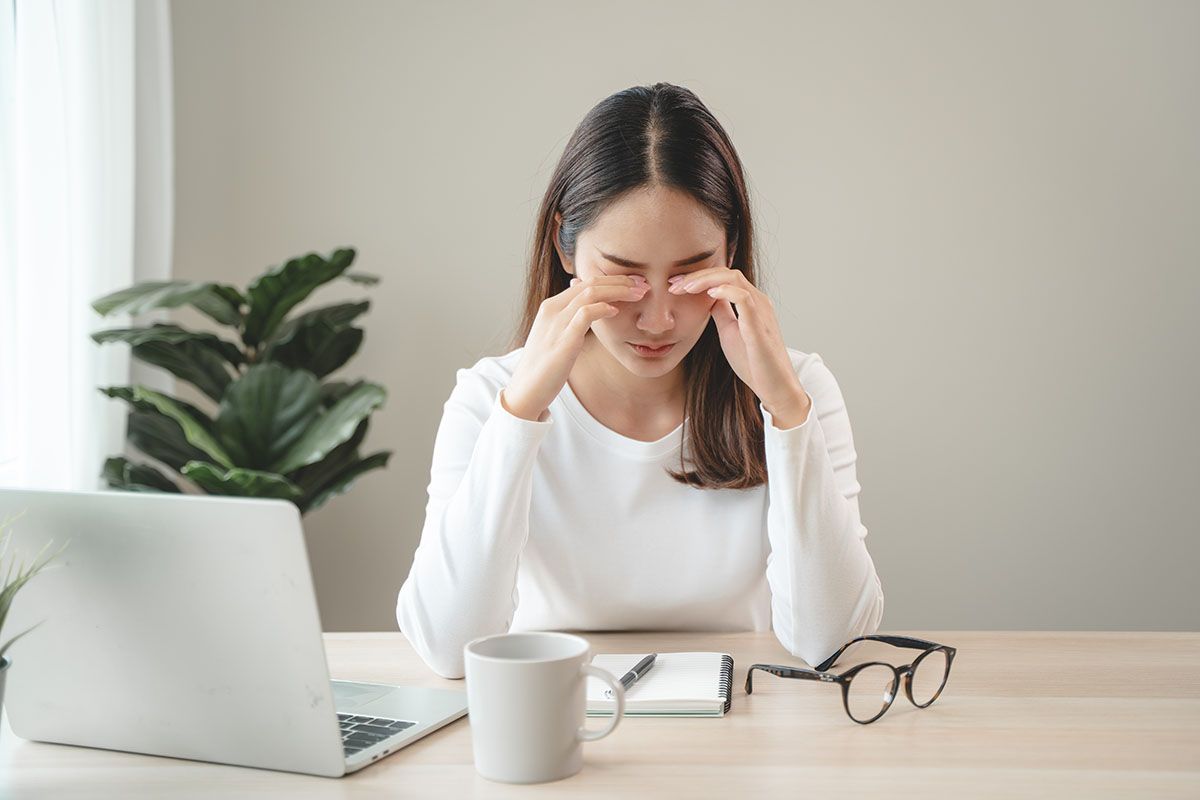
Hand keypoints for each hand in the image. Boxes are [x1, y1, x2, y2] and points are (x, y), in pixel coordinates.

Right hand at [504, 274, 649, 420]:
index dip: (612, 280)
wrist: (526, 390)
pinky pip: (586, 313)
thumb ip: (569, 320)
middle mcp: (553, 309)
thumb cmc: (544, 366)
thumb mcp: (556, 337)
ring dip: (619, 291)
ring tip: (638, 294)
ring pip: (591, 293)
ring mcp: (557, 323)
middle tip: (643, 284)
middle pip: (591, 283)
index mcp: (551, 306)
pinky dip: (604, 308)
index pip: (585, 283)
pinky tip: (617, 312)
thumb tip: (585, 309)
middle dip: (620, 282)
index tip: (633, 284)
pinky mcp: (564, 339)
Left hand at [668, 267, 809, 422]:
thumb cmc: (753, 362)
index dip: (698, 277)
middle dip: (697, 275)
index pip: (723, 277)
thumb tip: (708, 298)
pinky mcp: (758, 326)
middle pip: (726, 273)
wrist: (774, 386)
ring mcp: (760, 311)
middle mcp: (758, 301)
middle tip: (673, 284)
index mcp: (751, 302)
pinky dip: (725, 291)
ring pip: (733, 279)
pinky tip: (709, 294)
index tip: (674, 286)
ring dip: (706, 280)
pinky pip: (744, 299)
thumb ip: (722, 312)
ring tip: (686, 288)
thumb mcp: (729, 331)